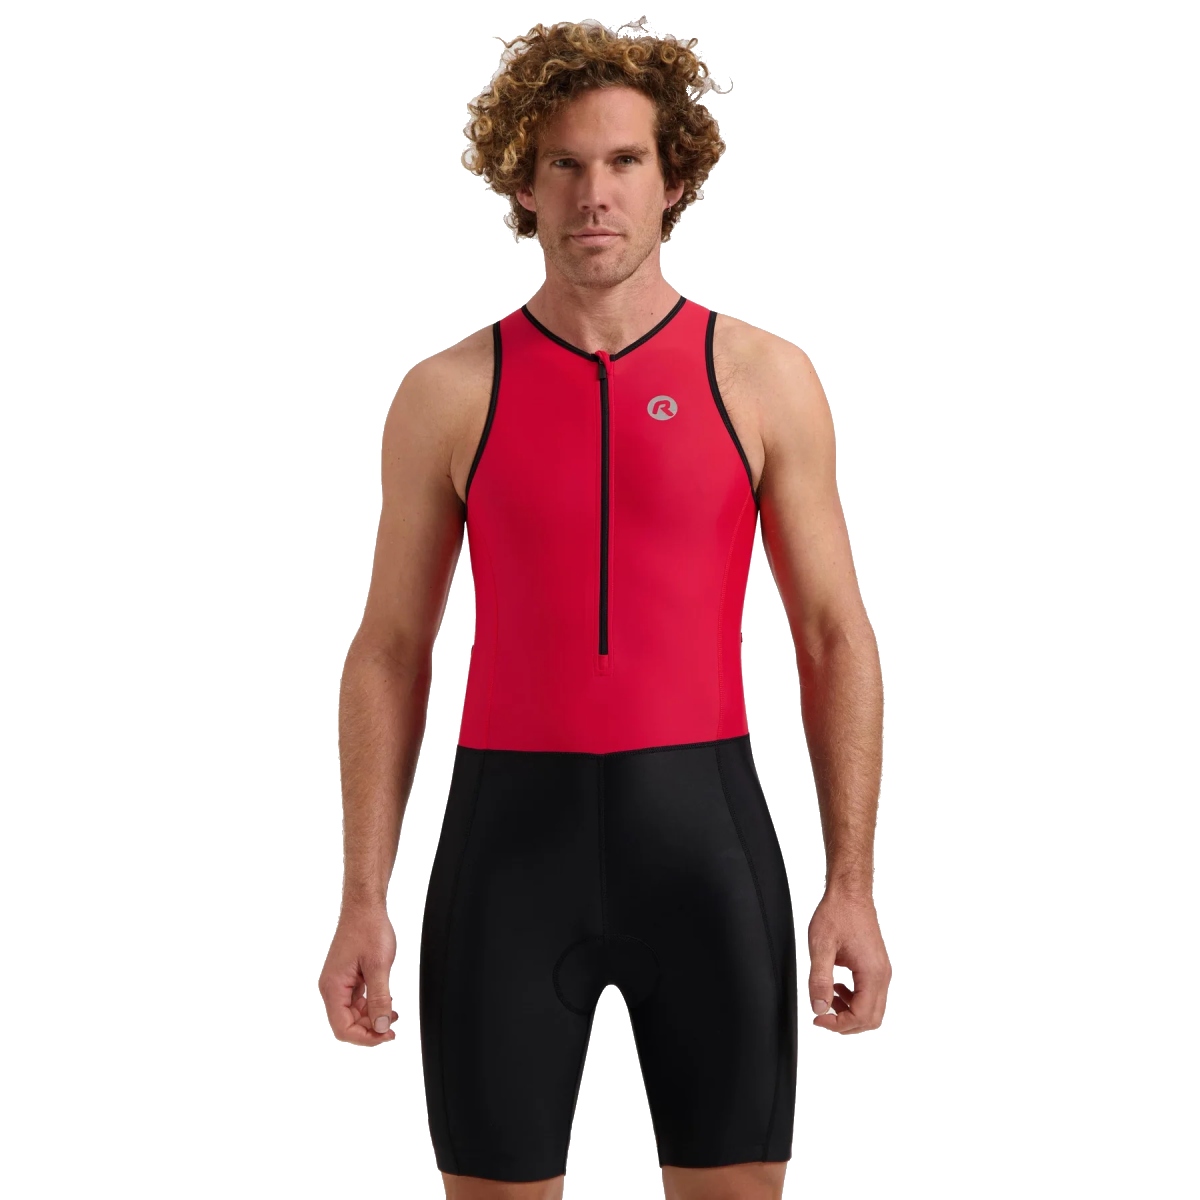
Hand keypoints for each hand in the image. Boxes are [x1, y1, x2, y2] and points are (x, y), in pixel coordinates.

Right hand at [318, 903, 397, 1044]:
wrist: (365, 907)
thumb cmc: (369, 929)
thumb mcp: (379, 966)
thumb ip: (380, 998)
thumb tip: (380, 1027)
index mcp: (333, 987)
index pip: (342, 1028)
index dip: (364, 1038)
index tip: (386, 1036)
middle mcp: (331, 988)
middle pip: (346, 1024)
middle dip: (369, 1029)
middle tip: (392, 1028)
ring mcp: (338, 983)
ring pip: (351, 1014)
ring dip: (371, 1018)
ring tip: (392, 1014)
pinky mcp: (346, 977)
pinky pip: (355, 1001)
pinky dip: (370, 1005)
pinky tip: (385, 1002)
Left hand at [807, 888, 890, 1033]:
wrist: (850, 894)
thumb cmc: (838, 914)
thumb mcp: (821, 946)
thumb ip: (819, 979)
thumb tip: (819, 1008)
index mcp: (872, 973)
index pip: (862, 1017)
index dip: (839, 1024)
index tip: (818, 1019)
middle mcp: (882, 975)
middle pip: (872, 1019)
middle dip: (846, 1023)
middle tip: (822, 1015)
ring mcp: (882, 971)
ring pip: (873, 1009)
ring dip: (850, 1012)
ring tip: (827, 997)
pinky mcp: (877, 967)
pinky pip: (871, 995)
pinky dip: (854, 999)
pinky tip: (836, 986)